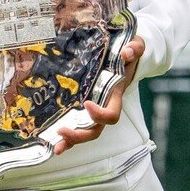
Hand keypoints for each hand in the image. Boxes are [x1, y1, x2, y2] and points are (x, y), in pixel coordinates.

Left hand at [53, 36, 143, 155]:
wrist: (127, 53)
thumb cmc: (130, 51)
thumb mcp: (136, 45)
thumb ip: (134, 49)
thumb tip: (127, 53)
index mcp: (116, 94)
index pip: (112, 114)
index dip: (100, 114)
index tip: (87, 104)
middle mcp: (105, 104)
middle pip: (96, 129)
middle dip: (80, 134)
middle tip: (62, 131)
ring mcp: (95, 106)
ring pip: (86, 130)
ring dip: (71, 140)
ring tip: (56, 145)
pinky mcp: (84, 103)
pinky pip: (77, 122)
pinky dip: (67, 133)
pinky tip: (53, 139)